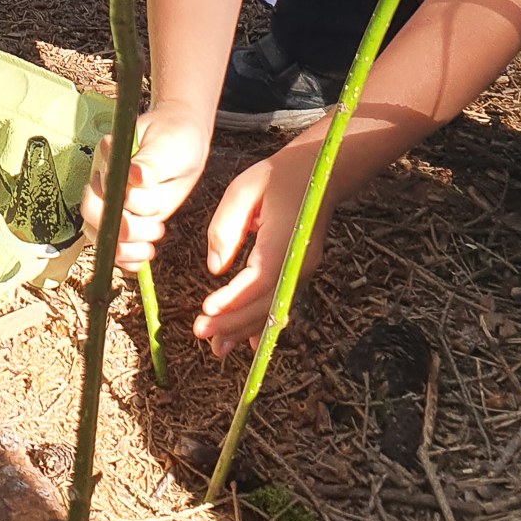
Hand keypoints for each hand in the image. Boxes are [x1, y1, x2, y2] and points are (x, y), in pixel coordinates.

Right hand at [79, 102, 210, 270]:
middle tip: (153, 229)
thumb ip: (149, 162)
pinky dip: (127, 257)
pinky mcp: (129, 217)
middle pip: (94, 216)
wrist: (185, 138)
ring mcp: (117, 202)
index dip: (113, 205)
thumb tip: (135, 175)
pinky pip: (116, 244)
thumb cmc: (174, 135)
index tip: (137, 208)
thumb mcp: (166, 146)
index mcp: (109, 160)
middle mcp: (107, 182)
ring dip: (124, 249)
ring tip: (151, 246)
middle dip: (121, 230)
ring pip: (101, 234)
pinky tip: (142, 257)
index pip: (98, 189)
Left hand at [193, 143, 330, 359]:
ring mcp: (303, 270)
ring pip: (273, 309)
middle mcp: (299, 262)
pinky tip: (245, 342)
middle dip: (233, 322)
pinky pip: (280, 302)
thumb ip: (225, 227)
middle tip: (200, 333)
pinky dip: (262, 323)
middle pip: (267, 303)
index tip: (207, 310)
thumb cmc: (277, 177)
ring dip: (245, 329)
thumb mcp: (244, 190)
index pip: (259, 279)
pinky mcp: (299, 272)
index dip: (234, 299)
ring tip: (217, 347)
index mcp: (285, 239)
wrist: (320, 172)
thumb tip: (215, 268)